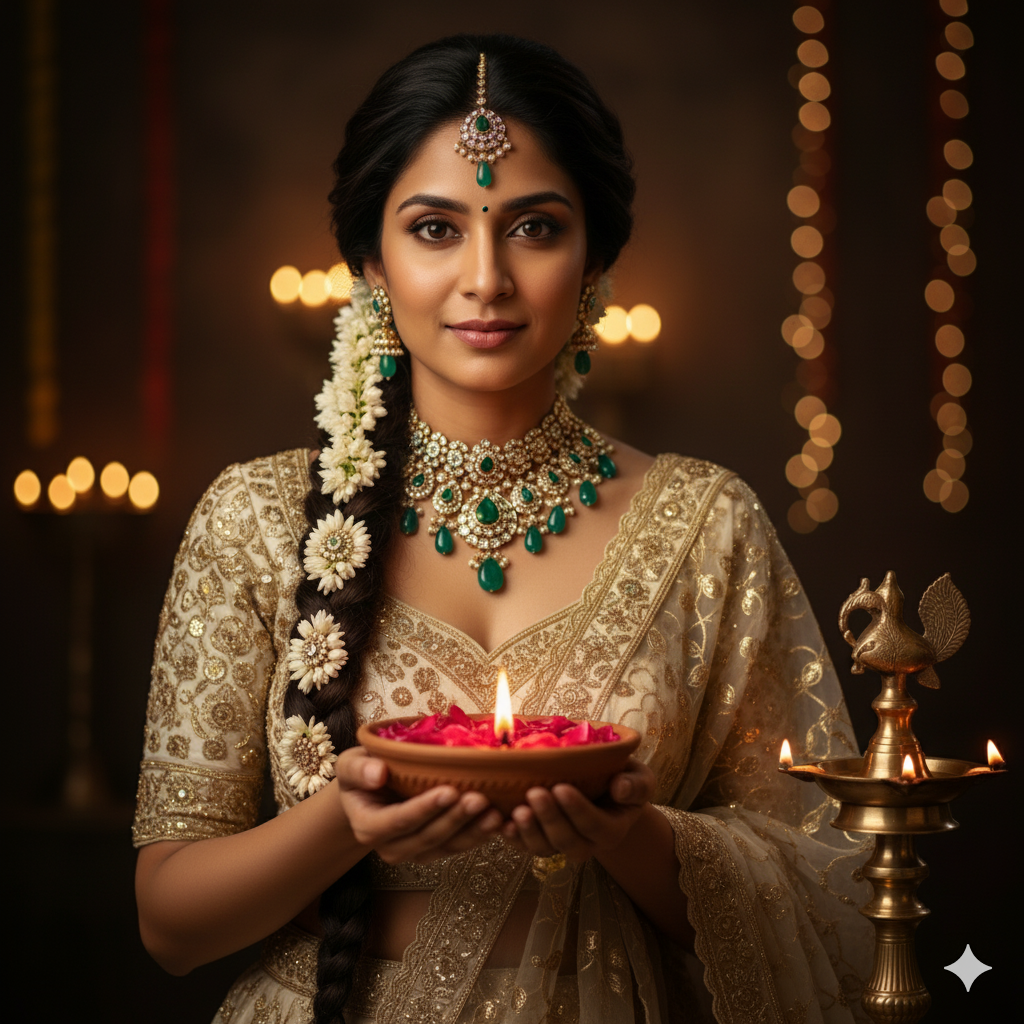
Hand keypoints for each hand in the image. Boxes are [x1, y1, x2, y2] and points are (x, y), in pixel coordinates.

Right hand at [336, 746, 502, 863]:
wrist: (370, 791)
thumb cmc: (362, 772)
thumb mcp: (351, 764)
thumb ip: (360, 769)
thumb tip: (377, 773)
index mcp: (368, 826)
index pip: (399, 821)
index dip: (425, 808)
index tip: (450, 790)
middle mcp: (390, 847)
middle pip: (427, 837)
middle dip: (455, 819)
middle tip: (480, 798)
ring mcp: (414, 852)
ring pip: (446, 847)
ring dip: (472, 832)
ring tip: (495, 814)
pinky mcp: (433, 849)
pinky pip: (457, 847)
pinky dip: (478, 836)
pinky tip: (498, 822)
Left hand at [500, 757, 655, 861]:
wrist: (605, 791)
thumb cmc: (622, 779)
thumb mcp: (640, 778)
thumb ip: (636, 784)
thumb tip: (620, 789)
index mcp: (611, 830)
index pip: (595, 826)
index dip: (577, 810)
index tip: (561, 787)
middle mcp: (586, 844)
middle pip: (567, 841)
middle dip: (550, 819)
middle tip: (535, 792)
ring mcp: (560, 844)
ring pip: (544, 848)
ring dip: (529, 831)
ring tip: (517, 810)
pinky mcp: (539, 839)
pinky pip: (525, 846)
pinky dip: (513, 837)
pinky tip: (503, 822)